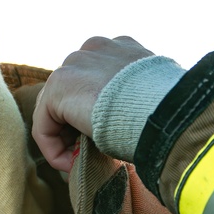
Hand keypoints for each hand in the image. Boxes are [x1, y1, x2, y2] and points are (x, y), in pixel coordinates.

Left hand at [33, 36, 153, 171]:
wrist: (166, 110)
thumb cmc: (169, 114)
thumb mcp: (154, 102)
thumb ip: (135, 102)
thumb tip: (127, 125)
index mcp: (121, 50)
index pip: (93, 81)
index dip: (92, 116)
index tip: (103, 142)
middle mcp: (96, 48)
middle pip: (70, 94)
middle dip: (73, 128)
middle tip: (86, 155)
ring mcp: (75, 63)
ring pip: (54, 111)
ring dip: (64, 141)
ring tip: (79, 163)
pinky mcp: (59, 85)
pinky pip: (44, 126)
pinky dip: (53, 150)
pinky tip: (70, 165)